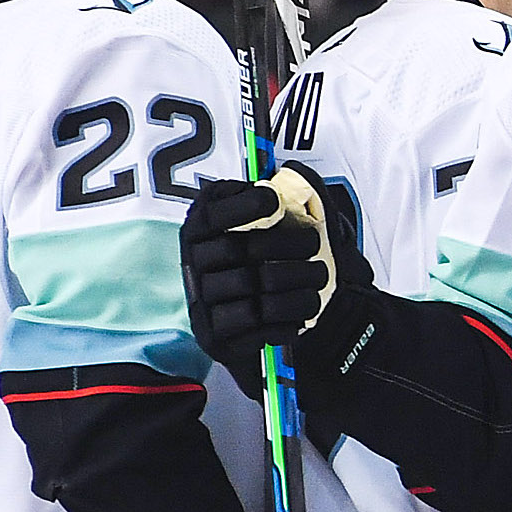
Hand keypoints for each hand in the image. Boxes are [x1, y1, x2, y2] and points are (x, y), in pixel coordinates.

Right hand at [182, 163, 365, 371]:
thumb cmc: (254, 261)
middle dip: (291, 244)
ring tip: (319, 277)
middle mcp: (193, 265)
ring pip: (256, 287)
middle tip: (317, 244)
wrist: (242, 324)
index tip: (274, 202)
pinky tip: (303, 308)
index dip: (243, 205)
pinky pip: (258, 325)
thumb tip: (289, 174)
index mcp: (199, 230)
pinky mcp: (216, 337)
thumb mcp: (257, 221)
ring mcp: (202, 303)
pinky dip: (289, 316)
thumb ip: (270, 194)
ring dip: (300, 281)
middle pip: (243, 249)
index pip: (213, 214)